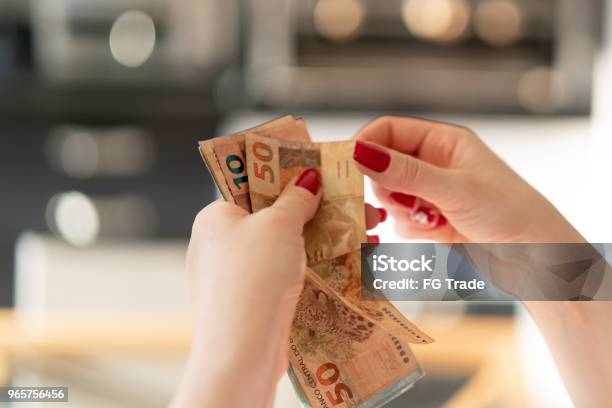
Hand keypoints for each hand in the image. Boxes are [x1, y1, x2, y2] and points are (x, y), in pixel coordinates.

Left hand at [173, 168, 385, 407]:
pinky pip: (286, 275)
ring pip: (285, 248)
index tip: (321, 173)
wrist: (242, 352)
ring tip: (366, 234)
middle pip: (274, 217)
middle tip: (355, 205)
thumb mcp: (278, 226)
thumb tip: (308, 177)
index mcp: (215, 217)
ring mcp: (236, 276)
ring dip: (324, 241)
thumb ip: (296, 198)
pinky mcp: (254, 301)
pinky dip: (314, 267)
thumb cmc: (253, 279)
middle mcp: (220, 244)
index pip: (252, 186)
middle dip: (317, 212)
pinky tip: (348, 263)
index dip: (287, 177)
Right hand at [352, 116, 583, 243]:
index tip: (348, 164)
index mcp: (443, 142)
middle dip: (384, 185)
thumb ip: (405, 173)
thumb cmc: (509, 213)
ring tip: (427, 220)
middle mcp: (433, 163)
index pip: (389, 130)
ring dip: (398, 210)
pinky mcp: (429, 219)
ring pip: (387, 195)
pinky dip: (408, 228)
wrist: (536, 259)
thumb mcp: (455, 189)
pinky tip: (433, 232)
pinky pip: (398, 220)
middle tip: (399, 202)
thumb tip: (360, 153)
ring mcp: (430, 192)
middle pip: (382, 164)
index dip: (366, 143)